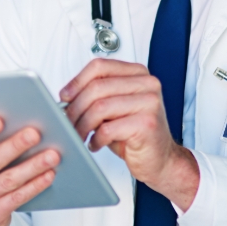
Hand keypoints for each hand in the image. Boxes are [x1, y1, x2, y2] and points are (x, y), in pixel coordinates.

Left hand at [60, 59, 198, 210]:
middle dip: (75, 107)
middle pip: (97, 87)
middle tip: (67, 121)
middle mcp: (146, 84)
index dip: (77, 81)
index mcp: (137, 73)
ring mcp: (149, 102)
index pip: (100, 66)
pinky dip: (96, 139)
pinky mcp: (147, 124)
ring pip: (100, 107)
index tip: (65, 97)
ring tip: (80, 135)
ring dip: (82, 125)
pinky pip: (108, 129)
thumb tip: (66, 96)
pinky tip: (96, 144)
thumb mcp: (115, 107)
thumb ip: (98, 95)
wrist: (161, 159)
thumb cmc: (135, 133)